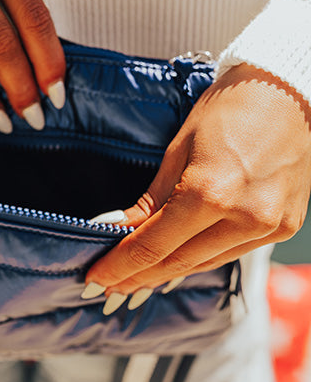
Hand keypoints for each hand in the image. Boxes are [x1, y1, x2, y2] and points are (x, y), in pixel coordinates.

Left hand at [84, 64, 310, 303]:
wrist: (286, 92)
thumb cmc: (227, 110)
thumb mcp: (177, 150)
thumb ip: (149, 200)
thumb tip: (112, 229)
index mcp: (209, 192)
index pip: (153, 245)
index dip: (120, 267)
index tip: (95, 279)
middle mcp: (243, 217)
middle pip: (178, 263)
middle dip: (138, 278)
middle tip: (107, 289)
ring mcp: (268, 226)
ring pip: (205, 263)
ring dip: (167, 274)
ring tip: (135, 282)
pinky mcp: (284, 228)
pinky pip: (231, 253)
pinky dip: (200, 259)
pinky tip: (176, 264)